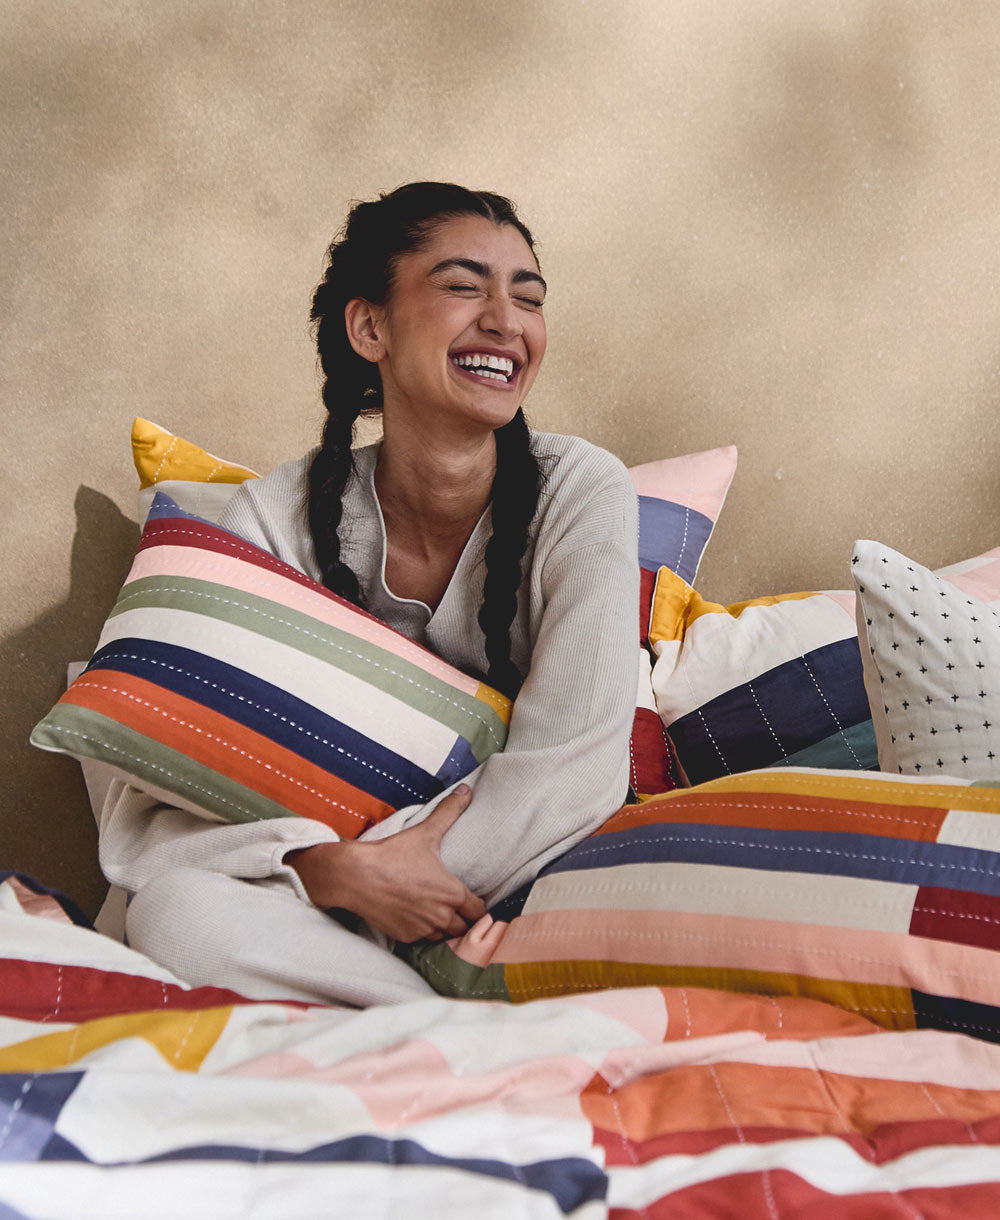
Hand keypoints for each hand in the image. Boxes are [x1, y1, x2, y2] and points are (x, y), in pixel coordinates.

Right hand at [285, 785, 485, 942]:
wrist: (355, 876)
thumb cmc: (393, 854)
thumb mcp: (425, 832)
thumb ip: (449, 811)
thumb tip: (467, 790)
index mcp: (453, 893)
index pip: (480, 911)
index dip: (477, 905)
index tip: (471, 898)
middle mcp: (441, 916)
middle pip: (464, 927)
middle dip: (462, 918)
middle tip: (455, 906)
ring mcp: (422, 929)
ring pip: (444, 936)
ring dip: (443, 927)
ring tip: (437, 911)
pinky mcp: (404, 936)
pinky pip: (422, 939)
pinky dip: (422, 930)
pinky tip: (416, 916)